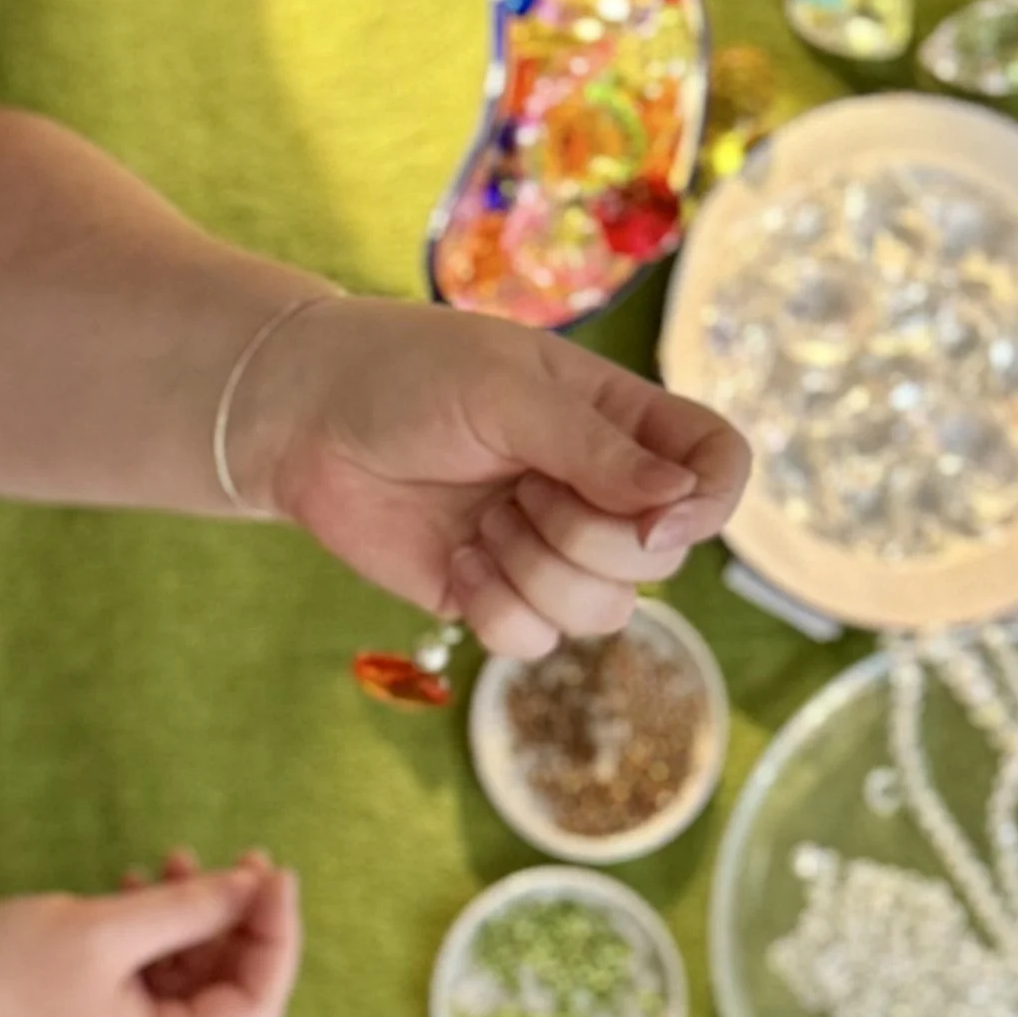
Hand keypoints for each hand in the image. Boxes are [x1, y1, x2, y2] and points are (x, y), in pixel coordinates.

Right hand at [0, 851, 300, 1016]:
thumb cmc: (10, 973)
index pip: (256, 1003)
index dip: (275, 935)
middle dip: (238, 919)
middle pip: (227, 987)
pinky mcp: (94, 1013)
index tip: (272, 873)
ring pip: (187, 971)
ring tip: (175, 859)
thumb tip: (254, 885)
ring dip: (192, 914)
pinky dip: (153, 926)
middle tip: (242, 857)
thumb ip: (186, 909)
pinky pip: (147, 969)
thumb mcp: (105, 930)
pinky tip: (133, 882)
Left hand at [230, 299, 750, 659]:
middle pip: (662, 556)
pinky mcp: (493, 593)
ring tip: (481, 521)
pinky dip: (496, 607)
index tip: (655, 516)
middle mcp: (595, 487)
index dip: (709, 503)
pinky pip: (535, 641)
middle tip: (518, 488)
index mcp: (617, 419)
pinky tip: (456, 559)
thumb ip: (595, 448)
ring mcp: (547, 545)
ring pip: (605, 610)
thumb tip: (679, 504)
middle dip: (588, 537)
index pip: (716, 466)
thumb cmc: (403, 375)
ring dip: (537, 572)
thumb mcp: (503, 391)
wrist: (301, 419)